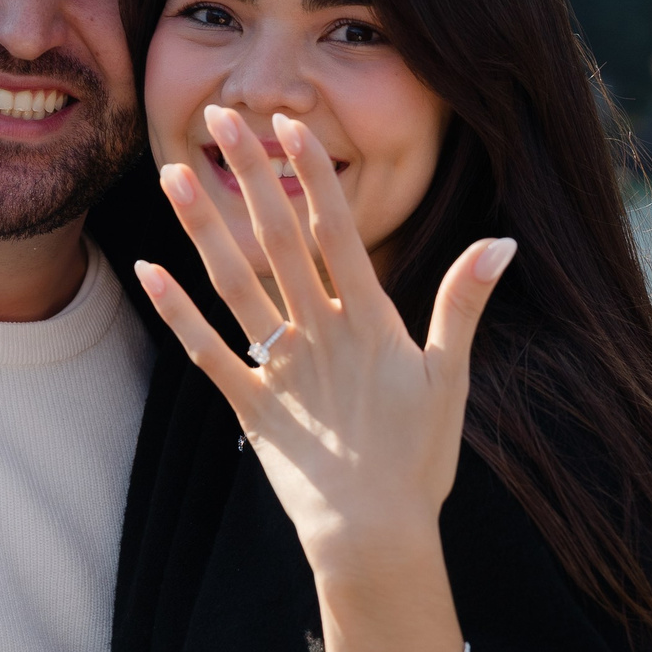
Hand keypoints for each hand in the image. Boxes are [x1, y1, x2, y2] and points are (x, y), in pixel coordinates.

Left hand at [132, 107, 512, 584]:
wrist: (375, 536)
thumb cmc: (418, 461)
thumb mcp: (450, 378)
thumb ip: (464, 304)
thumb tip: (502, 242)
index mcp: (368, 320)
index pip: (335, 229)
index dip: (310, 172)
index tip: (287, 123)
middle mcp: (319, 333)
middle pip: (278, 239)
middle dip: (249, 174)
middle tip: (222, 115)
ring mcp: (280, 368)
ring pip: (235, 284)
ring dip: (203, 227)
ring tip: (173, 172)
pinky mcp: (250, 407)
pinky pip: (206, 352)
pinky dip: (176, 312)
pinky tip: (148, 269)